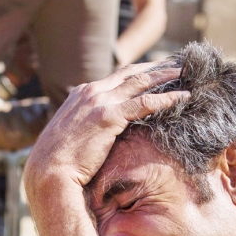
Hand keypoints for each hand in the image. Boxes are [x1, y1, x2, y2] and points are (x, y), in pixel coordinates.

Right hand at [24, 64, 186, 192]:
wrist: (49, 171)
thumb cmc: (59, 161)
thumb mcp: (71, 135)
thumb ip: (86, 126)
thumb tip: (97, 134)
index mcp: (81, 93)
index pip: (116, 77)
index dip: (139, 73)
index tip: (157, 71)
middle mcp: (91, 91)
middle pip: (131, 72)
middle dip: (156, 67)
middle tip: (177, 64)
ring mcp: (100, 101)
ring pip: (141, 82)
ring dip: (166, 76)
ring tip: (186, 74)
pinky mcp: (109, 116)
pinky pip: (145, 103)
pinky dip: (167, 98)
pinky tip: (184, 98)